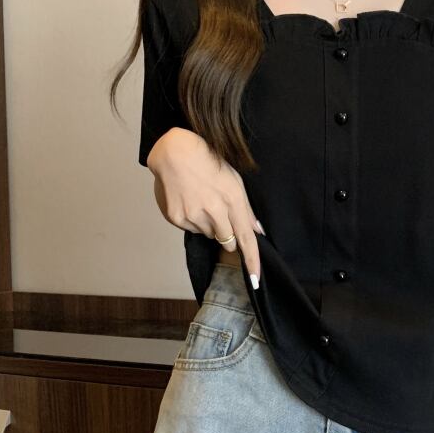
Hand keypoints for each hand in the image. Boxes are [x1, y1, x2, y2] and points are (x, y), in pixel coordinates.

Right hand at [146, 128, 263, 283]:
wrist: (175, 152)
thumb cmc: (208, 163)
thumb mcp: (235, 181)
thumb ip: (246, 209)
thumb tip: (257, 230)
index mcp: (233, 199)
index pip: (246, 238)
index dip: (252, 261)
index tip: (256, 280)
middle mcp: (214, 210)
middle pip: (227, 241)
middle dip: (227, 234)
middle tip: (219, 211)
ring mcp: (194, 215)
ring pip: (208, 235)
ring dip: (209, 225)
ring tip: (202, 201)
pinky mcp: (177, 217)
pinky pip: (191, 229)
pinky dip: (193, 220)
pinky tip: (190, 201)